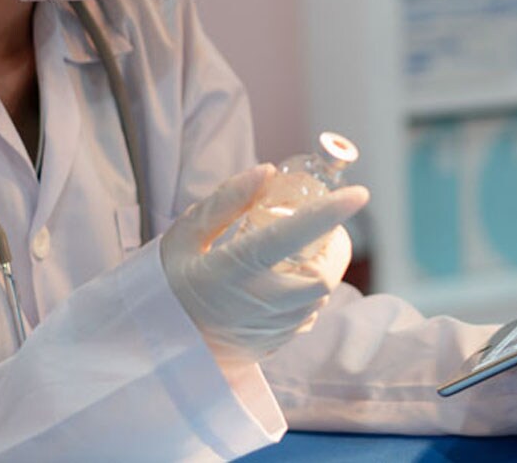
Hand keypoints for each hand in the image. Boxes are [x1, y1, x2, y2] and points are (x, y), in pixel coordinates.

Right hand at [160, 164, 368, 364]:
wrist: (156, 344)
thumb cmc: (170, 280)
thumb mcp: (186, 233)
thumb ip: (226, 200)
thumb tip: (267, 172)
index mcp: (231, 271)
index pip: (289, 237)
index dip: (328, 214)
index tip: (360, 193)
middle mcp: (256, 304)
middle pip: (321, 275)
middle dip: (333, 246)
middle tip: (322, 226)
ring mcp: (267, 331)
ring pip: (319, 297)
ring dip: (321, 268)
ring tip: (302, 249)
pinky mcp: (273, 345)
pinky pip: (307, 315)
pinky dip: (309, 291)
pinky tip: (287, 278)